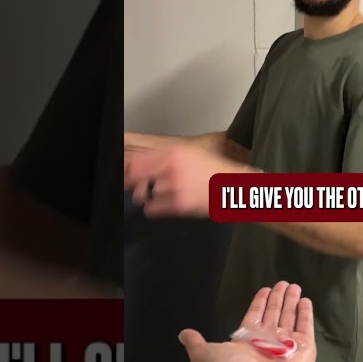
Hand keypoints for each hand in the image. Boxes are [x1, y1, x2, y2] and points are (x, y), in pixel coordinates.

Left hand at [124, 144, 242, 217]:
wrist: (234, 187)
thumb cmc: (215, 170)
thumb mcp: (190, 154)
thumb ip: (166, 157)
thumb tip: (142, 162)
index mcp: (175, 153)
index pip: (139, 160)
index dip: (131, 168)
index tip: (128, 173)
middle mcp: (173, 168)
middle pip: (137, 176)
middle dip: (135, 181)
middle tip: (138, 185)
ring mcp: (176, 187)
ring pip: (147, 192)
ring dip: (152, 194)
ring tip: (165, 193)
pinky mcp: (179, 205)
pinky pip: (153, 208)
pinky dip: (154, 207)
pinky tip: (164, 203)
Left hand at [178, 282, 315, 361]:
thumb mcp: (203, 354)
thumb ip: (195, 342)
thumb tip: (183, 333)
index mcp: (247, 342)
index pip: (255, 316)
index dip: (260, 303)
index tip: (265, 289)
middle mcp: (268, 342)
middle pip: (274, 315)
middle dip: (278, 299)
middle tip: (284, 282)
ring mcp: (287, 346)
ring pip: (290, 318)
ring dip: (292, 302)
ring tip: (295, 285)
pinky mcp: (304, 350)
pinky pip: (305, 327)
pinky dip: (306, 314)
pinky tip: (306, 300)